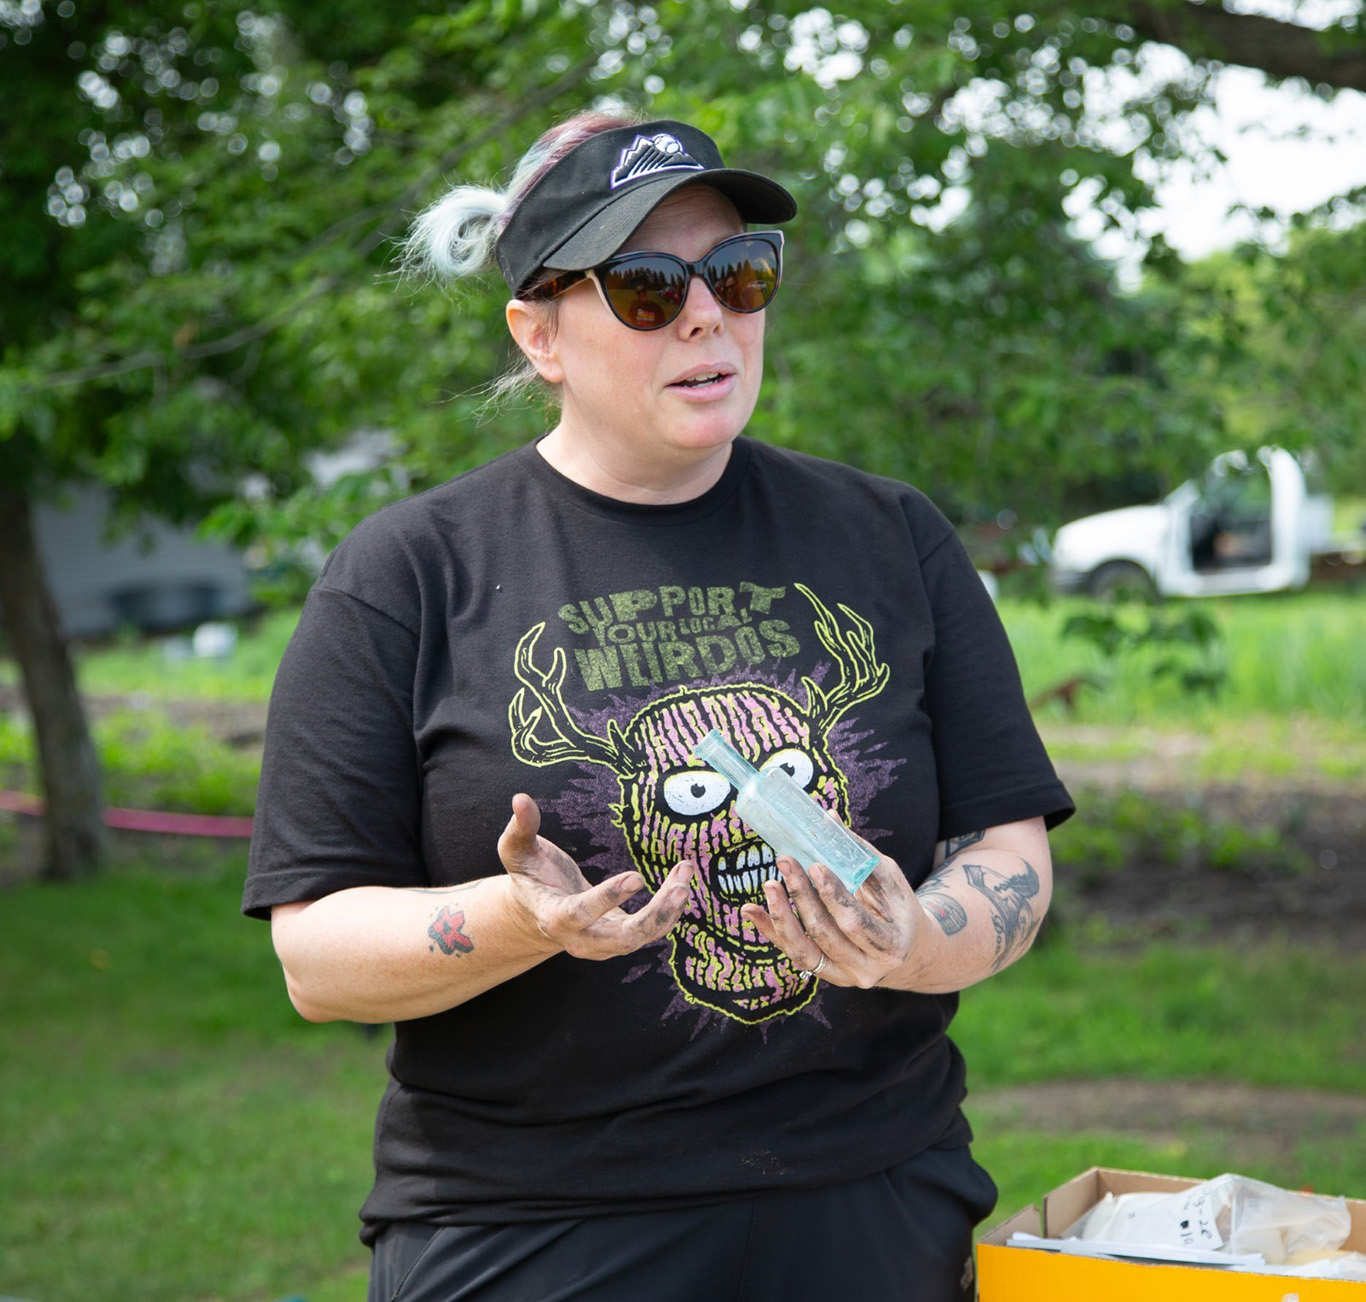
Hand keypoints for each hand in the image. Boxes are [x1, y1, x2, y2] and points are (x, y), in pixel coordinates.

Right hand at [497, 793, 694, 959]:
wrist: (538, 911)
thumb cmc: (530, 875)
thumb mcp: (517, 851)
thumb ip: (520, 828)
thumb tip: (520, 799)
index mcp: (553, 918)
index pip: (580, 914)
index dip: (608, 898)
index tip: (637, 877)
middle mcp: (580, 940)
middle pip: (621, 940)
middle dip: (653, 917)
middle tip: (679, 888)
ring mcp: (603, 944)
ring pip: (642, 937)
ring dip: (669, 910)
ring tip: (685, 875)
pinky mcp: (621, 938)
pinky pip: (651, 930)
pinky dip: (670, 908)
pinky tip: (681, 878)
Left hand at [740, 848, 929, 988]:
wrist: (906, 950)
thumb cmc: (898, 908)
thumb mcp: (889, 880)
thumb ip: (859, 853)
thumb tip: (826, 818)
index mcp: (891, 946)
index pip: (855, 923)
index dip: (833, 896)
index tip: (815, 866)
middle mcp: (866, 969)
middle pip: (824, 933)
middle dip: (801, 896)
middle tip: (785, 861)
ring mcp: (843, 976)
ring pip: (802, 950)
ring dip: (780, 915)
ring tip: (769, 883)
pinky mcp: (824, 974)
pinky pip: (791, 952)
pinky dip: (769, 930)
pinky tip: (750, 909)